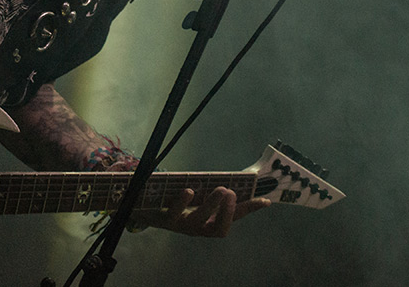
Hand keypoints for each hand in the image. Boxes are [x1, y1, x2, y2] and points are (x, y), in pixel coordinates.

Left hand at [140, 186, 270, 236]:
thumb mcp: (197, 196)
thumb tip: (236, 180)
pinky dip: (182, 201)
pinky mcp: (165, 218)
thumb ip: (213, 191)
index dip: (248, 210)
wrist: (144, 208)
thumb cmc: (176, 201)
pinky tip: (188, 190)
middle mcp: (197, 228)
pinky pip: (174, 212)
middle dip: (228, 212)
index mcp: (208, 222)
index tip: (265, 201)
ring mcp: (181, 225)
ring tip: (220, 189)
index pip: (233, 219)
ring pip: (198, 220)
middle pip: (218, 228)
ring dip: (211, 204)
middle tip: (232, 192)